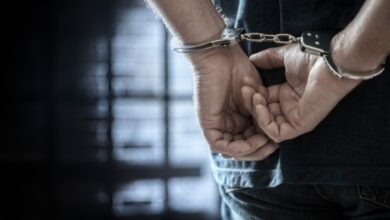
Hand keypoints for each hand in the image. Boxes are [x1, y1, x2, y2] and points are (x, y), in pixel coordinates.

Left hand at [187, 45, 277, 159]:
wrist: (221, 56)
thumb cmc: (238, 70)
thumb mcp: (256, 98)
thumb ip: (261, 115)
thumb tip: (272, 135)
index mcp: (235, 119)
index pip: (249, 140)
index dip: (264, 144)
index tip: (278, 139)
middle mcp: (225, 125)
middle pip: (241, 149)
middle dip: (259, 150)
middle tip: (274, 145)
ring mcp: (215, 126)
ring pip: (232, 151)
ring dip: (251, 150)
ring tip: (266, 141)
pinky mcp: (207, 125)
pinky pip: (221, 145)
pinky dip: (239, 147)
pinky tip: (254, 140)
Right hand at [244, 44, 360, 142]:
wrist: (329, 62)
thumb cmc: (312, 58)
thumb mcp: (284, 56)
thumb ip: (268, 59)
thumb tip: (252, 59)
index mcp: (287, 94)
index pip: (263, 100)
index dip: (252, 93)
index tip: (244, 82)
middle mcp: (290, 108)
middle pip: (262, 113)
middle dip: (250, 102)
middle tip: (245, 89)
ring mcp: (295, 118)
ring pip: (266, 125)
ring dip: (255, 111)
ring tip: (253, 95)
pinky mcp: (299, 126)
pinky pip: (276, 133)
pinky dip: (264, 122)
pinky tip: (260, 104)